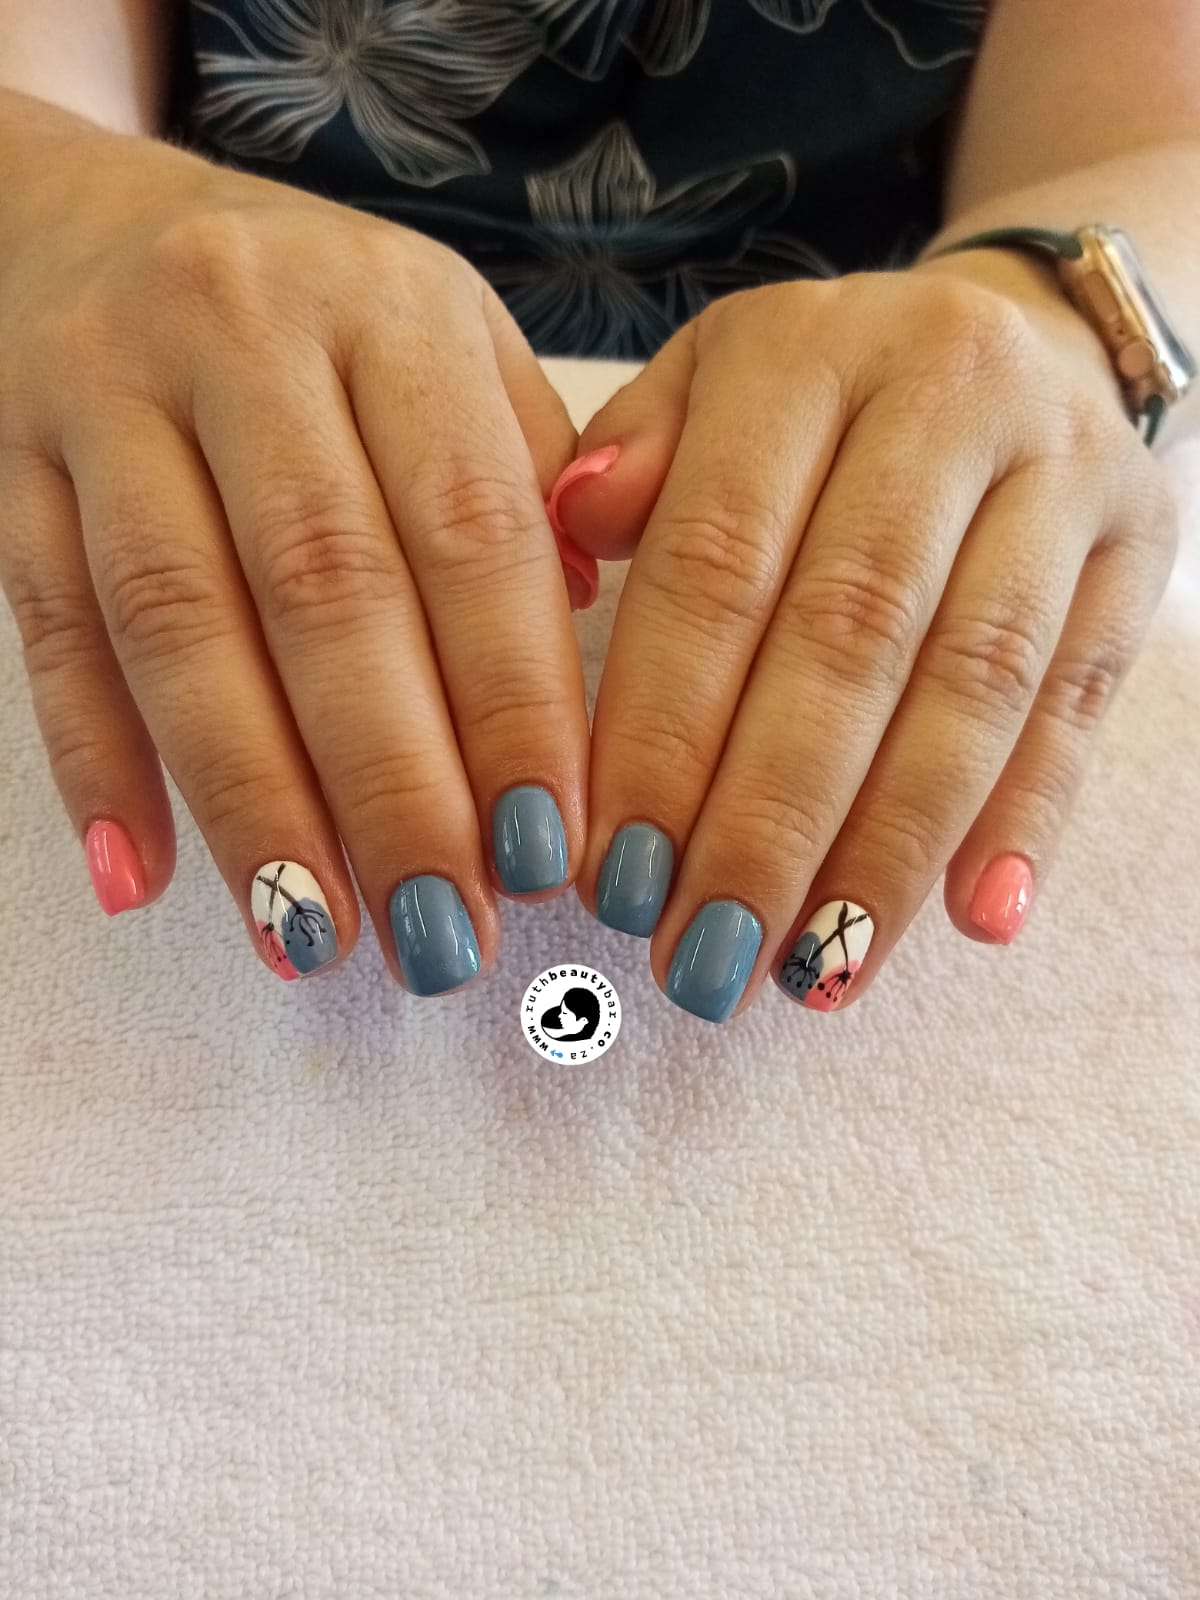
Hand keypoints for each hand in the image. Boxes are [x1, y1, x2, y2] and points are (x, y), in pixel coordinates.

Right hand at [0, 103, 587, 991]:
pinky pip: (47, 627)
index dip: (512, 699)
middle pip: (324, 588)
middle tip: (440, 932)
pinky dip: (94, 762)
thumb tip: (592, 645)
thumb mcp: (447, 343)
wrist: (96, 221)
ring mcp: (106, 394)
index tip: (548, 845)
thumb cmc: (317, 317)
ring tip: (311, 936)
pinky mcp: (9, 462)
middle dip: (390, 781)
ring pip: (177, 622)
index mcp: (390, 311)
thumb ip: (523, 478)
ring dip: (251, 799)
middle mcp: (244, 336)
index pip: (469, 527)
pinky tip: (144, 878)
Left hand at [552, 251, 1178, 1020]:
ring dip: (888, 847)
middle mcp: (945, 396)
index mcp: (805, 353)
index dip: (663, 728)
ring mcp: (1062, 471)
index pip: (717, 561)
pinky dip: (1029, 818)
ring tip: (815, 970)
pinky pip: (1081, 698)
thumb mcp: (711, 385)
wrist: (1018, 334)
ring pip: (973, 683)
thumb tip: (569, 530)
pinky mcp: (1137, 548)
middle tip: (703, 952)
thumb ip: (635, 455)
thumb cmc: (824, 396)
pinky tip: (974, 922)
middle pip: (848, 635)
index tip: (612, 869)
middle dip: (768, 816)